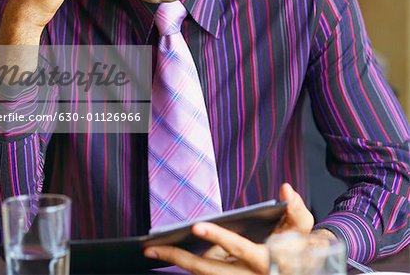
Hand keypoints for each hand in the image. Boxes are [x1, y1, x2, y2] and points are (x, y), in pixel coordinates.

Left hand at [144, 183, 314, 274]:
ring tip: (154, 248)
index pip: (239, 249)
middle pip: (210, 270)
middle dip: (180, 259)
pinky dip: (189, 263)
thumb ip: (296, 210)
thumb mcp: (302, 228)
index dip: (218, 238)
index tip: (196, 225)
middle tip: (153, 247)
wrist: (298, 270)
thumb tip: (286, 189)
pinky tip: (173, 250)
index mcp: (265, 261)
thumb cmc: (298, 246)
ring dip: (179, 262)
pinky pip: (207, 273)